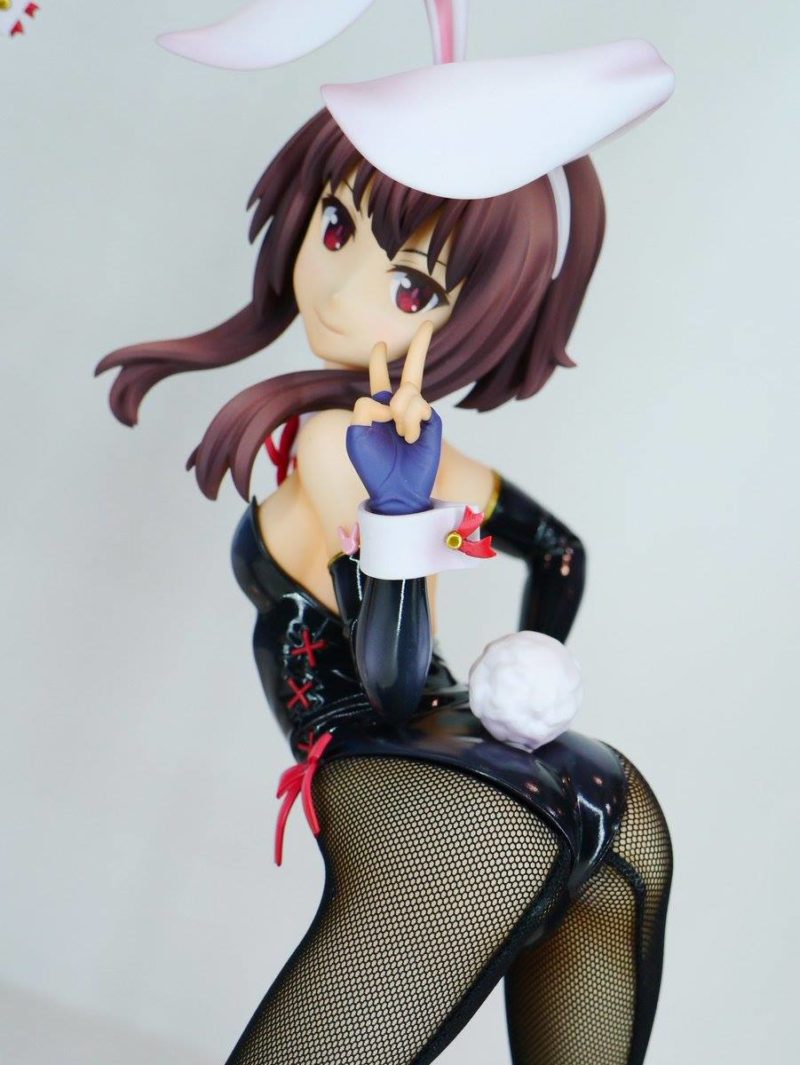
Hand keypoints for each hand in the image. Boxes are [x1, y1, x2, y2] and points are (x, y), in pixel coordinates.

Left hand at [346, 321, 441, 515]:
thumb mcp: (356, 434)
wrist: (395, 490)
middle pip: (411, 371)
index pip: (378, 380)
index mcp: (379, 410)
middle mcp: (400, 408)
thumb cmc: (373, 467)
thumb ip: (364, 407)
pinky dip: (409, 423)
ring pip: (406, 391)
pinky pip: (417, 406)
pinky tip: (411, 439)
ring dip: (399, 414)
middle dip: (419, 347)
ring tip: (401, 436)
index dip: (377, 362)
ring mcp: (418, 414)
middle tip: (426, 324)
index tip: (379, 346)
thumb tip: (391, 398)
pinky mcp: (432, 421)